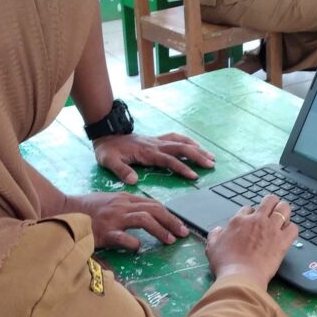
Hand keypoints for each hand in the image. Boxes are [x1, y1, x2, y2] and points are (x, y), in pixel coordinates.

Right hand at [65, 192, 189, 250]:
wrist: (63, 210)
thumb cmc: (86, 209)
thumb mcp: (109, 202)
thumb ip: (127, 207)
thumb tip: (146, 214)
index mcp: (124, 199)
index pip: (152, 204)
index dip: (169, 215)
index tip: (179, 226)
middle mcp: (121, 206)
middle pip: (153, 210)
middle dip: (171, 221)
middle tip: (183, 233)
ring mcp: (113, 218)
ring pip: (143, 219)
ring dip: (160, 230)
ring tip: (170, 240)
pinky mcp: (104, 232)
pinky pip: (123, 238)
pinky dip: (134, 243)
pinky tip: (138, 248)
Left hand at [92, 133, 214, 184]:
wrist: (105, 134)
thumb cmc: (108, 151)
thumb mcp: (110, 162)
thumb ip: (121, 171)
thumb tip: (133, 181)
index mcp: (147, 153)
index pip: (169, 160)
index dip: (182, 168)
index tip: (194, 176)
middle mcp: (155, 145)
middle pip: (181, 149)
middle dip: (197, 156)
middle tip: (211, 165)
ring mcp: (157, 141)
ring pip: (181, 142)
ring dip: (197, 148)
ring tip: (210, 157)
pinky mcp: (156, 140)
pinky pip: (176, 138)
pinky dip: (188, 141)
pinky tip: (196, 146)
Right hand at [205, 195, 298, 289]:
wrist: (240, 276)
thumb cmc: (225, 263)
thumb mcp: (212, 247)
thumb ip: (214, 235)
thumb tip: (218, 230)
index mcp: (239, 220)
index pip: (248, 208)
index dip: (251, 214)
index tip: (252, 221)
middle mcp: (257, 220)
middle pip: (269, 201)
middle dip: (271, 203)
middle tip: (271, 211)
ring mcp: (271, 229)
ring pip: (284, 208)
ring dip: (284, 211)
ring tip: (283, 217)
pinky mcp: (283, 241)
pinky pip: (293, 228)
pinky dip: (291, 229)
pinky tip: (288, 234)